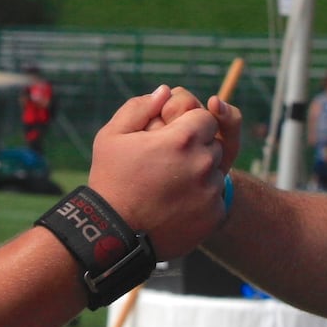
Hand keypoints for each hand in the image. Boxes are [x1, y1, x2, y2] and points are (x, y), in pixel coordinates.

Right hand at [88, 87, 226, 258]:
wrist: (113, 234)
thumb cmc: (110, 180)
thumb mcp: (112, 135)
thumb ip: (140, 107)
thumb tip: (165, 92)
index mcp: (182, 138)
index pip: (206, 117)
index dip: (188, 124)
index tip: (170, 137)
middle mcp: (202, 162)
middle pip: (213, 143)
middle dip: (195, 147)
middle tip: (166, 162)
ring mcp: (210, 191)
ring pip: (215, 171)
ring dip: (199, 173)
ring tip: (168, 185)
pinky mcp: (213, 215)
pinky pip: (215, 198)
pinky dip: (201, 199)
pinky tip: (175, 204)